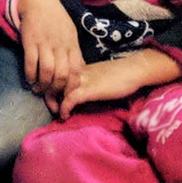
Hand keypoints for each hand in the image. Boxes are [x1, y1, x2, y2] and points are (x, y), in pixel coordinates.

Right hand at [16, 0, 82, 112]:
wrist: (39, 2)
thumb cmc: (56, 20)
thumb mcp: (70, 35)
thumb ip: (74, 53)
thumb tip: (76, 73)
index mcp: (72, 45)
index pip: (76, 71)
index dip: (71, 87)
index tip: (66, 96)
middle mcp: (60, 46)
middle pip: (62, 75)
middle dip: (56, 90)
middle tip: (51, 97)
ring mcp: (45, 44)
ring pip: (47, 71)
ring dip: (43, 85)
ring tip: (39, 91)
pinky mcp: (30, 42)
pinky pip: (31, 63)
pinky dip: (30, 75)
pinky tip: (30, 81)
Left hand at [58, 49, 181, 117]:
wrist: (134, 70)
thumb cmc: (119, 74)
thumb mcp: (97, 76)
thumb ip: (86, 81)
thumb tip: (79, 92)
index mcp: (77, 67)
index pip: (56, 73)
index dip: (50, 83)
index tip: (49, 94)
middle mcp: (76, 72)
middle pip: (53, 79)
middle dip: (47, 92)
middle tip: (49, 105)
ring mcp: (82, 80)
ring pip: (58, 88)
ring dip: (53, 101)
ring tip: (54, 111)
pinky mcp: (89, 89)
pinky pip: (70, 98)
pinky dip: (65, 107)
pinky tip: (65, 115)